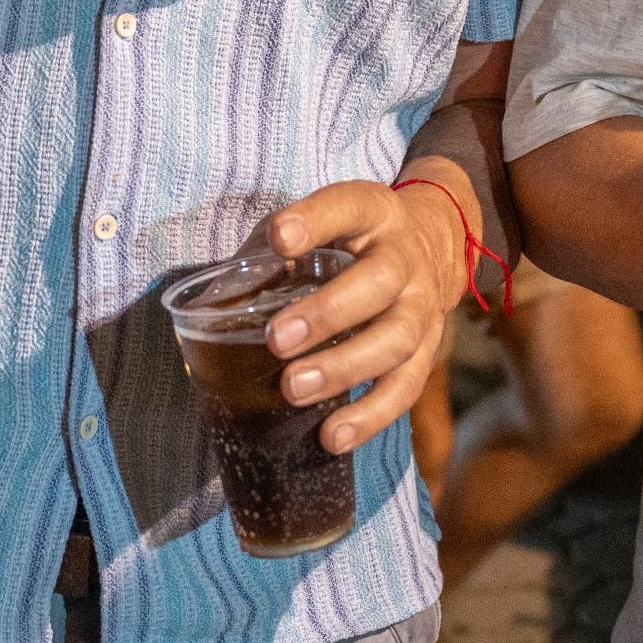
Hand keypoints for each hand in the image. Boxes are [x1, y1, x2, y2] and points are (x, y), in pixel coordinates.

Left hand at [249, 176, 469, 454]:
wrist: (432, 245)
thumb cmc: (353, 240)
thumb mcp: (324, 223)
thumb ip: (274, 251)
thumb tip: (210, 300)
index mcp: (374, 213)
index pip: (348, 206)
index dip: (316, 220)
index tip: (280, 238)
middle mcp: (406, 257)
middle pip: (379, 281)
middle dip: (328, 312)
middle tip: (276, 340)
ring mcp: (423, 305)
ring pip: (398, 338)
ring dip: (344, 368)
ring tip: (293, 389)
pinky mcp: (429, 350)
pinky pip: (406, 387)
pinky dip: (370, 416)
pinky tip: (332, 435)